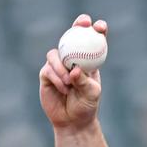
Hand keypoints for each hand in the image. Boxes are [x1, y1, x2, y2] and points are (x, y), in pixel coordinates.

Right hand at [39, 14, 105, 131]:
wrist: (72, 121)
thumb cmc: (86, 105)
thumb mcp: (92, 93)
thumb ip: (84, 81)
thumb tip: (75, 69)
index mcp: (88, 60)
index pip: (92, 41)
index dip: (95, 29)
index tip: (100, 26)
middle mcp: (72, 59)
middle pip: (72, 35)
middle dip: (78, 25)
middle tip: (82, 24)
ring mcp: (57, 65)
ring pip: (56, 54)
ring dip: (62, 67)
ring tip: (70, 82)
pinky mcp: (46, 74)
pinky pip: (48, 70)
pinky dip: (57, 79)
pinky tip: (64, 88)